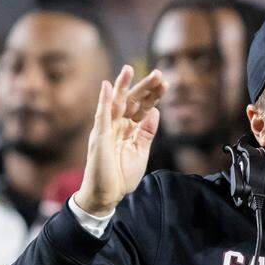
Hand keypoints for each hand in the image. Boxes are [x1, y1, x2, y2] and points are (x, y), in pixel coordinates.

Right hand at [74, 65, 165, 215]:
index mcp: (129, 130)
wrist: (107, 195)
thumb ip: (147, 133)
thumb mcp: (140, 152)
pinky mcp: (98, 138)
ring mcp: (107, 130)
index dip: (153, 95)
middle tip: (158, 73)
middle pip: (132, 101)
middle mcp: (117, 126)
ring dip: (122, 86)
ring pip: (115, 103)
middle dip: (144, 87)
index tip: (165, 83)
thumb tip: (155, 112)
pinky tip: (106, 87)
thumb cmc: (121, 175)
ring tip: (129, 69)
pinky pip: (101, 117)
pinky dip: (103, 101)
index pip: (143, 108)